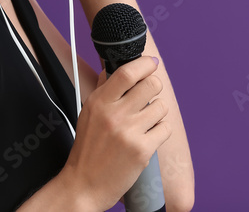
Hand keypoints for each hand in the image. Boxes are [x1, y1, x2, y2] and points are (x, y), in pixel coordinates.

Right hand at [59, 57, 172, 210]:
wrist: (84, 186)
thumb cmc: (87, 150)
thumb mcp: (88, 114)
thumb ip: (103, 90)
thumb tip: (113, 68)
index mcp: (99, 102)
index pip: (127, 72)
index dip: (144, 64)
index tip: (151, 63)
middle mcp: (114, 114)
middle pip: (151, 85)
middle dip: (155, 88)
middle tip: (149, 97)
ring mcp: (129, 132)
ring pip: (162, 106)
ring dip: (158, 112)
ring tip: (146, 122)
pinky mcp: (142, 150)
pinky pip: (165, 128)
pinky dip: (160, 131)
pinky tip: (148, 137)